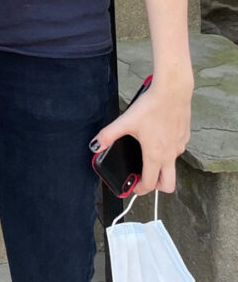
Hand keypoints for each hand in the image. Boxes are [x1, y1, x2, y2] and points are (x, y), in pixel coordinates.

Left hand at [90, 77, 191, 195]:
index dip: (139, 189)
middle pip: (168, 185)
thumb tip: (96, 146)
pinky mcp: (185, 137)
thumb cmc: (151, 107)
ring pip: (173, 166)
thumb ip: (109, 135)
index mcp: (155, 155)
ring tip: (147, 153)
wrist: (173, 91)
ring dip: (161, 166)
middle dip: (156, 186)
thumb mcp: (126, 121)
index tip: (132, 186)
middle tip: (143, 176)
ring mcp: (180, 146)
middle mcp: (170, 155)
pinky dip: (168, 150)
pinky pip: (177, 150)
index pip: (150, 184)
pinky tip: (158, 136)